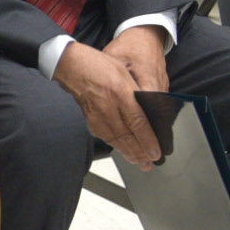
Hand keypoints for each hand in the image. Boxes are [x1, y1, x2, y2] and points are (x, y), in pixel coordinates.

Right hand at [55, 32, 167, 166]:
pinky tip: (122, 151)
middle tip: (149, 164)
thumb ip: (137, 92)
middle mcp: (109, 106)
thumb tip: (150, 111)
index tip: (156, 152)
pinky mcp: (90, 120)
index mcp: (121, 92)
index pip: (138, 122)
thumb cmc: (100, 66)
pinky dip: (116, 146)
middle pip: (127, 136)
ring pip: (116, 140)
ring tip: (139, 162)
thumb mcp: (124, 73)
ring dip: (129, 153)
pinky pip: (106, 137)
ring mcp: (98, 115)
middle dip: (140, 153)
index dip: (148, 140)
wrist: (73, 67)